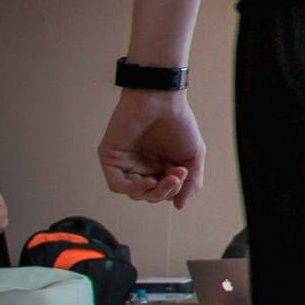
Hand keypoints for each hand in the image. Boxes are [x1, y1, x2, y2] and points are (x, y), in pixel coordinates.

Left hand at [99, 90, 206, 207]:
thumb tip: (179, 206)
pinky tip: (148, 181)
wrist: (161, 99)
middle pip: (150, 195)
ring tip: (167, 178)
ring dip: (153, 191)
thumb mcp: (193, 157)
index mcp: (160, 167)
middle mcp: (142, 167)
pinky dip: (134, 188)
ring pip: (135, 193)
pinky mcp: (111, 159)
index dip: (174, 189)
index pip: (164, 192)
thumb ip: (191, 183)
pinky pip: (118, 184)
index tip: (183, 172)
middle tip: (176, 176)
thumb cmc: (179, 123)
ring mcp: (125, 164)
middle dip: (165, 191)